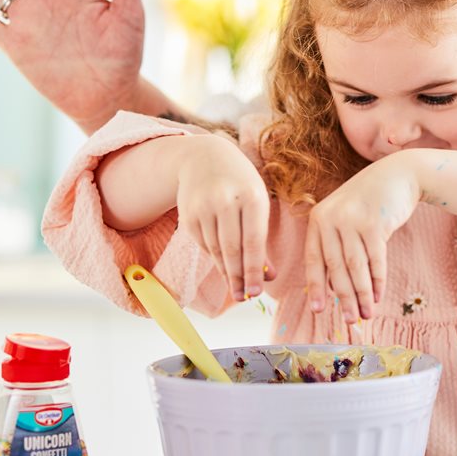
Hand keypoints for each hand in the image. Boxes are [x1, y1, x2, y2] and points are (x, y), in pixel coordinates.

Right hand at [175, 136, 272, 301]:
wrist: (205, 157)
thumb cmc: (241, 185)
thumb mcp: (258, 203)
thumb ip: (261, 239)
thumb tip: (268, 277)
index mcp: (251, 196)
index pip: (253, 241)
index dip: (254, 269)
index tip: (256, 292)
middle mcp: (225, 201)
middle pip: (231, 248)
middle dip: (239, 277)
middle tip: (244, 297)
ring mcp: (203, 207)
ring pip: (215, 249)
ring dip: (226, 272)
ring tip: (236, 289)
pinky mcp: (187, 215)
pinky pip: (203, 244)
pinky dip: (214, 259)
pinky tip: (224, 269)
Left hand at [303, 153, 421, 323]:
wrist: (399, 174)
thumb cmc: (370, 201)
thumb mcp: (346, 217)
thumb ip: (336, 245)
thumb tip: (334, 288)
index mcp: (318, 219)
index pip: (313, 259)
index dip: (315, 287)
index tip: (318, 310)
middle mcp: (331, 218)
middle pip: (335, 267)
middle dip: (343, 298)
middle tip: (349, 321)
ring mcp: (353, 220)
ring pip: (356, 267)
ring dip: (361, 295)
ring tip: (366, 315)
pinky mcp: (375, 222)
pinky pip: (376, 259)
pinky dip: (378, 281)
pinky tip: (379, 296)